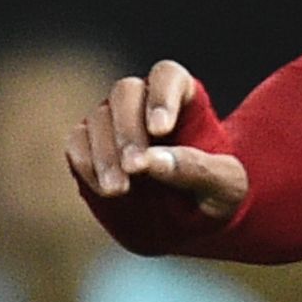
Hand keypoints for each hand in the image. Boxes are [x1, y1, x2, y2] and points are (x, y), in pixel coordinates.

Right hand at [68, 62, 250, 239]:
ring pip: (98, 117)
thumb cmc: (217, 196)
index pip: (167, 76)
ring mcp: (115, 123)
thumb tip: (151, 160)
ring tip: (119, 190)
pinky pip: (77, 143)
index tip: (160, 130)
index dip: (161, 97)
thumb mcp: (224, 187)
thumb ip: (195, 169)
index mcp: (185, 99)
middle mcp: (145, 102)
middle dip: (128, 130)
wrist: (193, 225)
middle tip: (135, 168)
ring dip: (105, 154)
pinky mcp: (91, 147)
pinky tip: (105, 190)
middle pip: (125, 92)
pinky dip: (87, 164)